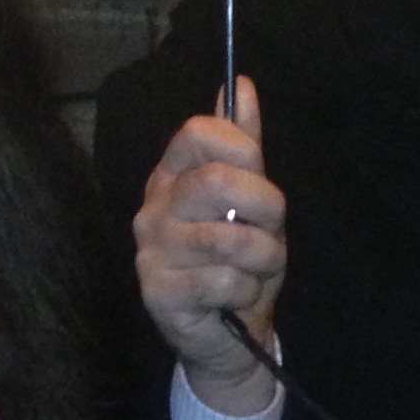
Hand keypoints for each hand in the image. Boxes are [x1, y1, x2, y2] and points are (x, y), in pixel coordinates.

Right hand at [133, 74, 286, 413]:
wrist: (229, 335)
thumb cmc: (240, 261)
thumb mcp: (251, 200)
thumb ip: (243, 143)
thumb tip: (240, 83)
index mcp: (172, 176)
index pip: (199, 132)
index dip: (244, 152)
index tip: (257, 179)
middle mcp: (153, 207)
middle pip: (219, 180)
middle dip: (266, 209)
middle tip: (268, 232)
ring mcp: (150, 249)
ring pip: (229, 237)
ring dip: (264, 258)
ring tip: (255, 271)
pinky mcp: (157, 291)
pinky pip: (222, 280)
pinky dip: (246, 290)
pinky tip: (235, 297)